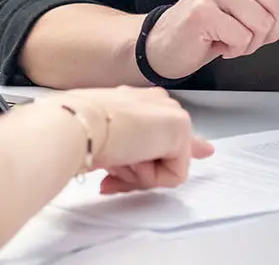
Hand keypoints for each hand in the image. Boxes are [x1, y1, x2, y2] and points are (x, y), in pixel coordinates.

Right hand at [47, 86, 214, 194]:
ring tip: (114, 159)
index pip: (163, 126)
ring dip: (139, 174)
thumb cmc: (76, 132)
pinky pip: (173, 176)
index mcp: (135, 100)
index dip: (170, 150)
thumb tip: (176, 159)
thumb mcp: (106, 143)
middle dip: (137, 172)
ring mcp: (170, 112)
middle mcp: (155, 102)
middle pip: (162, 153)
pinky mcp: (180, 128)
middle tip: (110, 174)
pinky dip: (150, 177)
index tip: (203, 152)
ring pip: (166, 165)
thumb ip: (135, 153)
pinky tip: (130, 158)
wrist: (76, 126)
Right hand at [143, 0, 278, 80]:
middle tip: (248, 28)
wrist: (172, 39)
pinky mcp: (203, 12)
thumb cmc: (214, 17)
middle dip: (270, 27)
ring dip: (253, 41)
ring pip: (264, 23)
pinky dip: (236, 48)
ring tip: (233, 35)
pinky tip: (221, 41)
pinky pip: (244, 38)